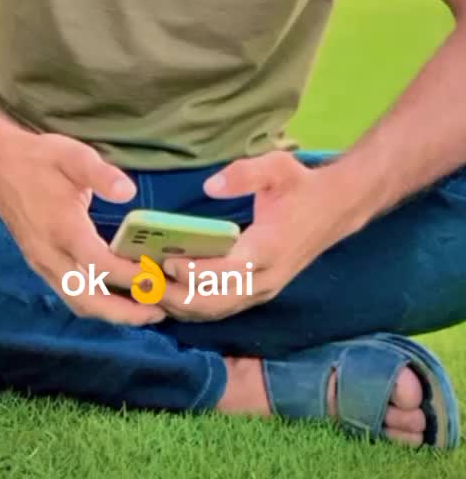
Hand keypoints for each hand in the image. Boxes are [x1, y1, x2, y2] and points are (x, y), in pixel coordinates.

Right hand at [0, 130, 166, 325]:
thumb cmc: (39, 159)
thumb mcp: (73, 155)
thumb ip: (101, 174)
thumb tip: (129, 192)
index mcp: (62, 228)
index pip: (99, 264)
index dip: (130, 276)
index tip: (159, 278)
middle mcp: (50, 254)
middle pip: (87, 299)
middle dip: (124, 312)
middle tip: (159, 312)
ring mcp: (42, 263)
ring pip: (77, 302)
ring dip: (111, 313)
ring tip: (145, 311)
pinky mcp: (40, 265)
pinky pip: (69, 294)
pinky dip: (96, 303)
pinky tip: (118, 299)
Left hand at [158, 151, 347, 320]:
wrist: (336, 208)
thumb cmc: (302, 186)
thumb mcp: (278, 168)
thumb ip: (244, 174)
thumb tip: (209, 186)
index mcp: (267, 250)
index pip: (224, 272)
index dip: (193, 272)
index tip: (164, 260)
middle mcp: (264, 279)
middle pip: (214, 302)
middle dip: (175, 295)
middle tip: (141, 281)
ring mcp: (263, 290)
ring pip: (216, 311)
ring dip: (180, 304)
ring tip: (145, 290)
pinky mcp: (259, 292)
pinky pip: (222, 308)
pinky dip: (192, 305)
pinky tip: (167, 294)